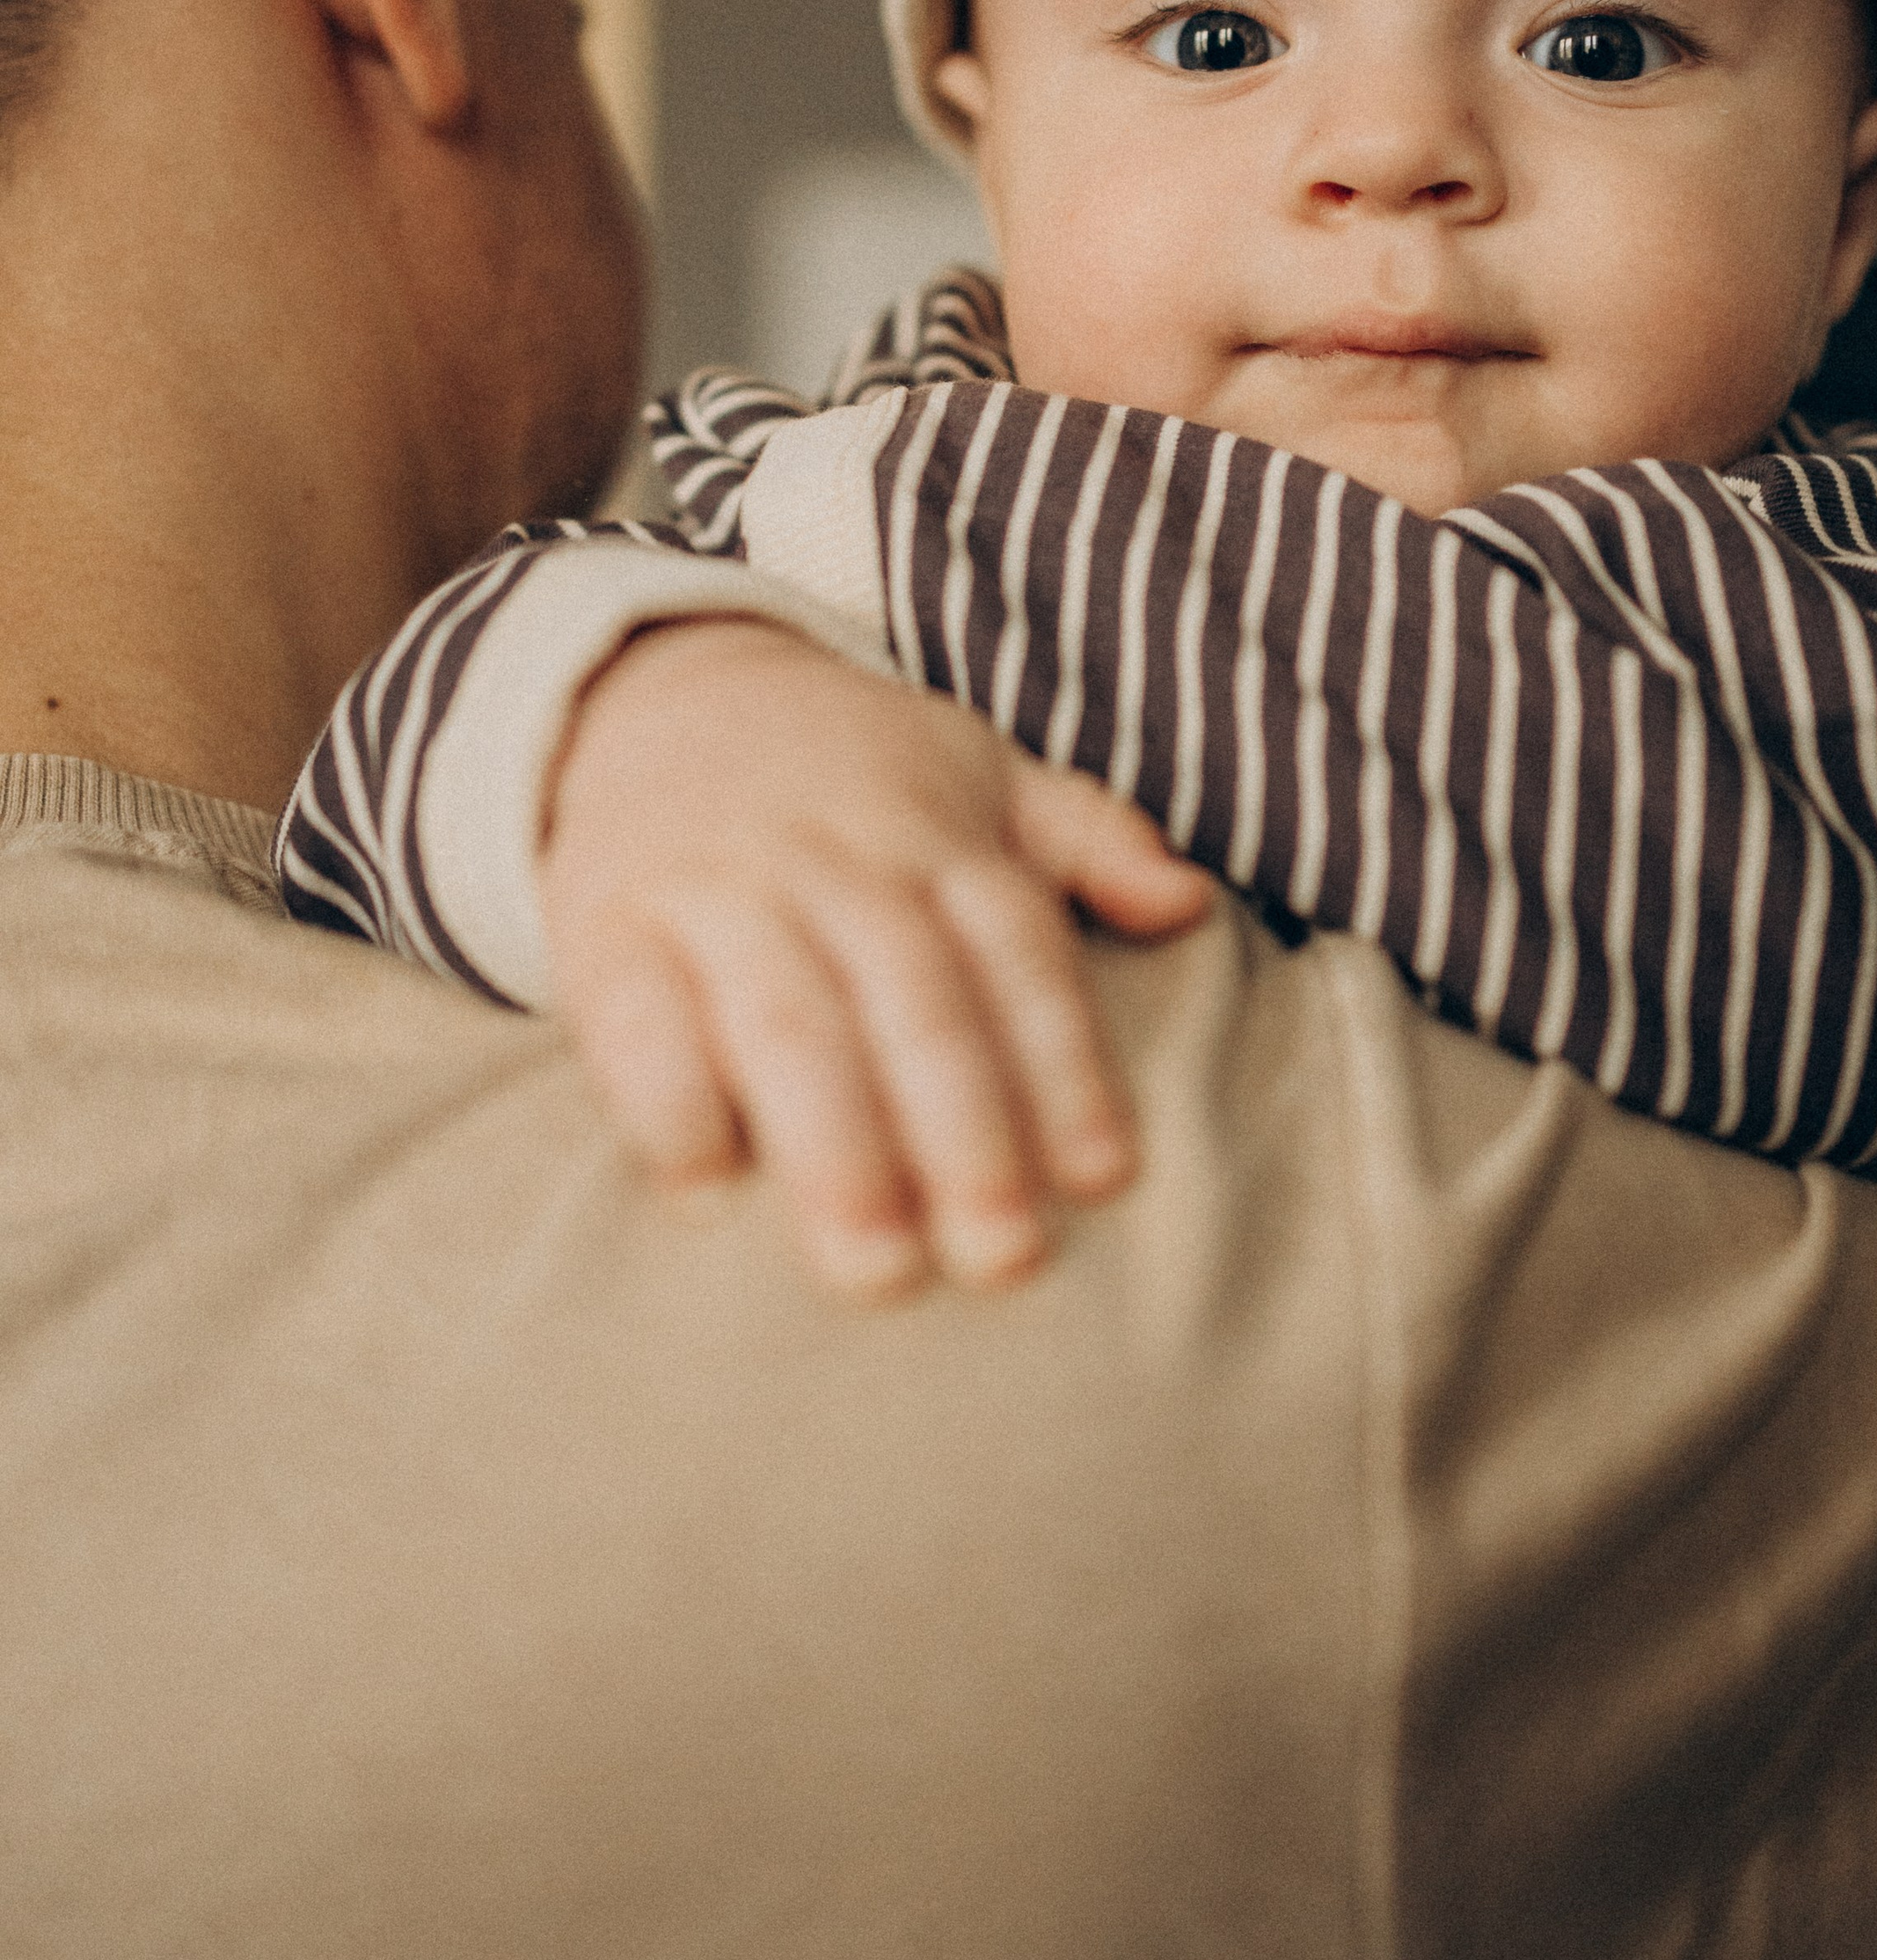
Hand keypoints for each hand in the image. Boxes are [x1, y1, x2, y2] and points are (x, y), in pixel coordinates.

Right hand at [539, 617, 1212, 1297]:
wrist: (649, 691)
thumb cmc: (845, 772)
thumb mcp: (977, 771)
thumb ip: (1086, 840)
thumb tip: (1190, 904)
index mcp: (933, 834)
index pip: (1017, 952)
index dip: (1064, 1064)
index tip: (1101, 1179)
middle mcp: (831, 861)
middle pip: (912, 998)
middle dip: (963, 1132)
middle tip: (1003, 1260)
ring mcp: (715, 890)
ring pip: (786, 1020)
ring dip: (834, 1145)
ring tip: (875, 1268)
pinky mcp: (604, 926)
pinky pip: (633, 1018)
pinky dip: (667, 1103)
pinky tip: (707, 1195)